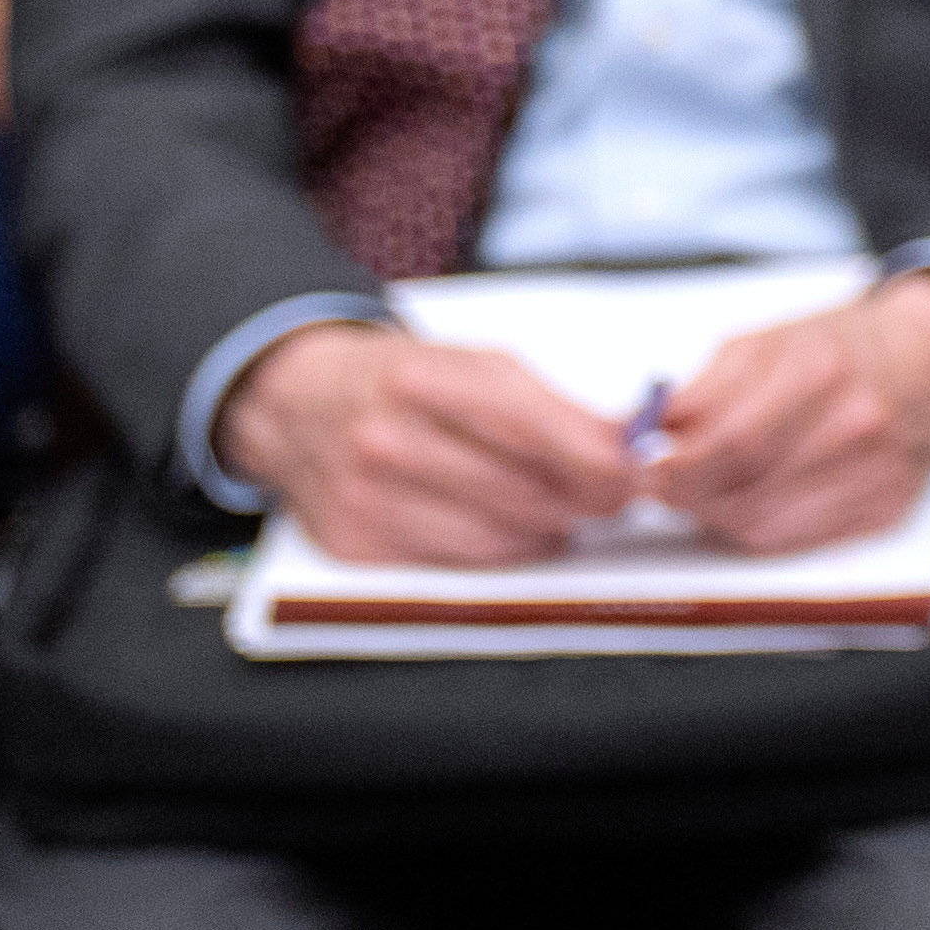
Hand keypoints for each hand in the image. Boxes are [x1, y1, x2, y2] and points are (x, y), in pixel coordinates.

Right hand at [219, 319, 634, 565]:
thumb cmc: (402, 380)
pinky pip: (456, 562)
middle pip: (520, 493)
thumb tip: (630, 448)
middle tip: (607, 497)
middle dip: (580, 501)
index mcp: (421, 380)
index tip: (633, 477)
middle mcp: (384, 440)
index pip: (530, 431)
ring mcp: (363, 497)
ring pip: (496, 538)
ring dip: (544, 529)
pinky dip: (496, 548)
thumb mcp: (479, 367)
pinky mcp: (354, 544)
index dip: (595, 462)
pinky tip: (505, 525)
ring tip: (557, 508)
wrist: (296, 401)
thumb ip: (556, 409)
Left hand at [645, 273, 929, 554]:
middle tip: (666, 484)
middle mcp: (857, 425)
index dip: (676, 466)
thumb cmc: (841, 346)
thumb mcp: (766, 342)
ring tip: (706, 490)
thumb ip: (705, 388)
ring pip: (763, 525)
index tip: (646, 467)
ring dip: (717, 515)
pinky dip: (758, 528)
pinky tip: (748, 502)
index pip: (730, 443)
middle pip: (744, 490)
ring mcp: (877, 473)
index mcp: (822, 371)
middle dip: (688, 495)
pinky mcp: (887, 509)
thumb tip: (646, 433)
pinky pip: (797, 541)